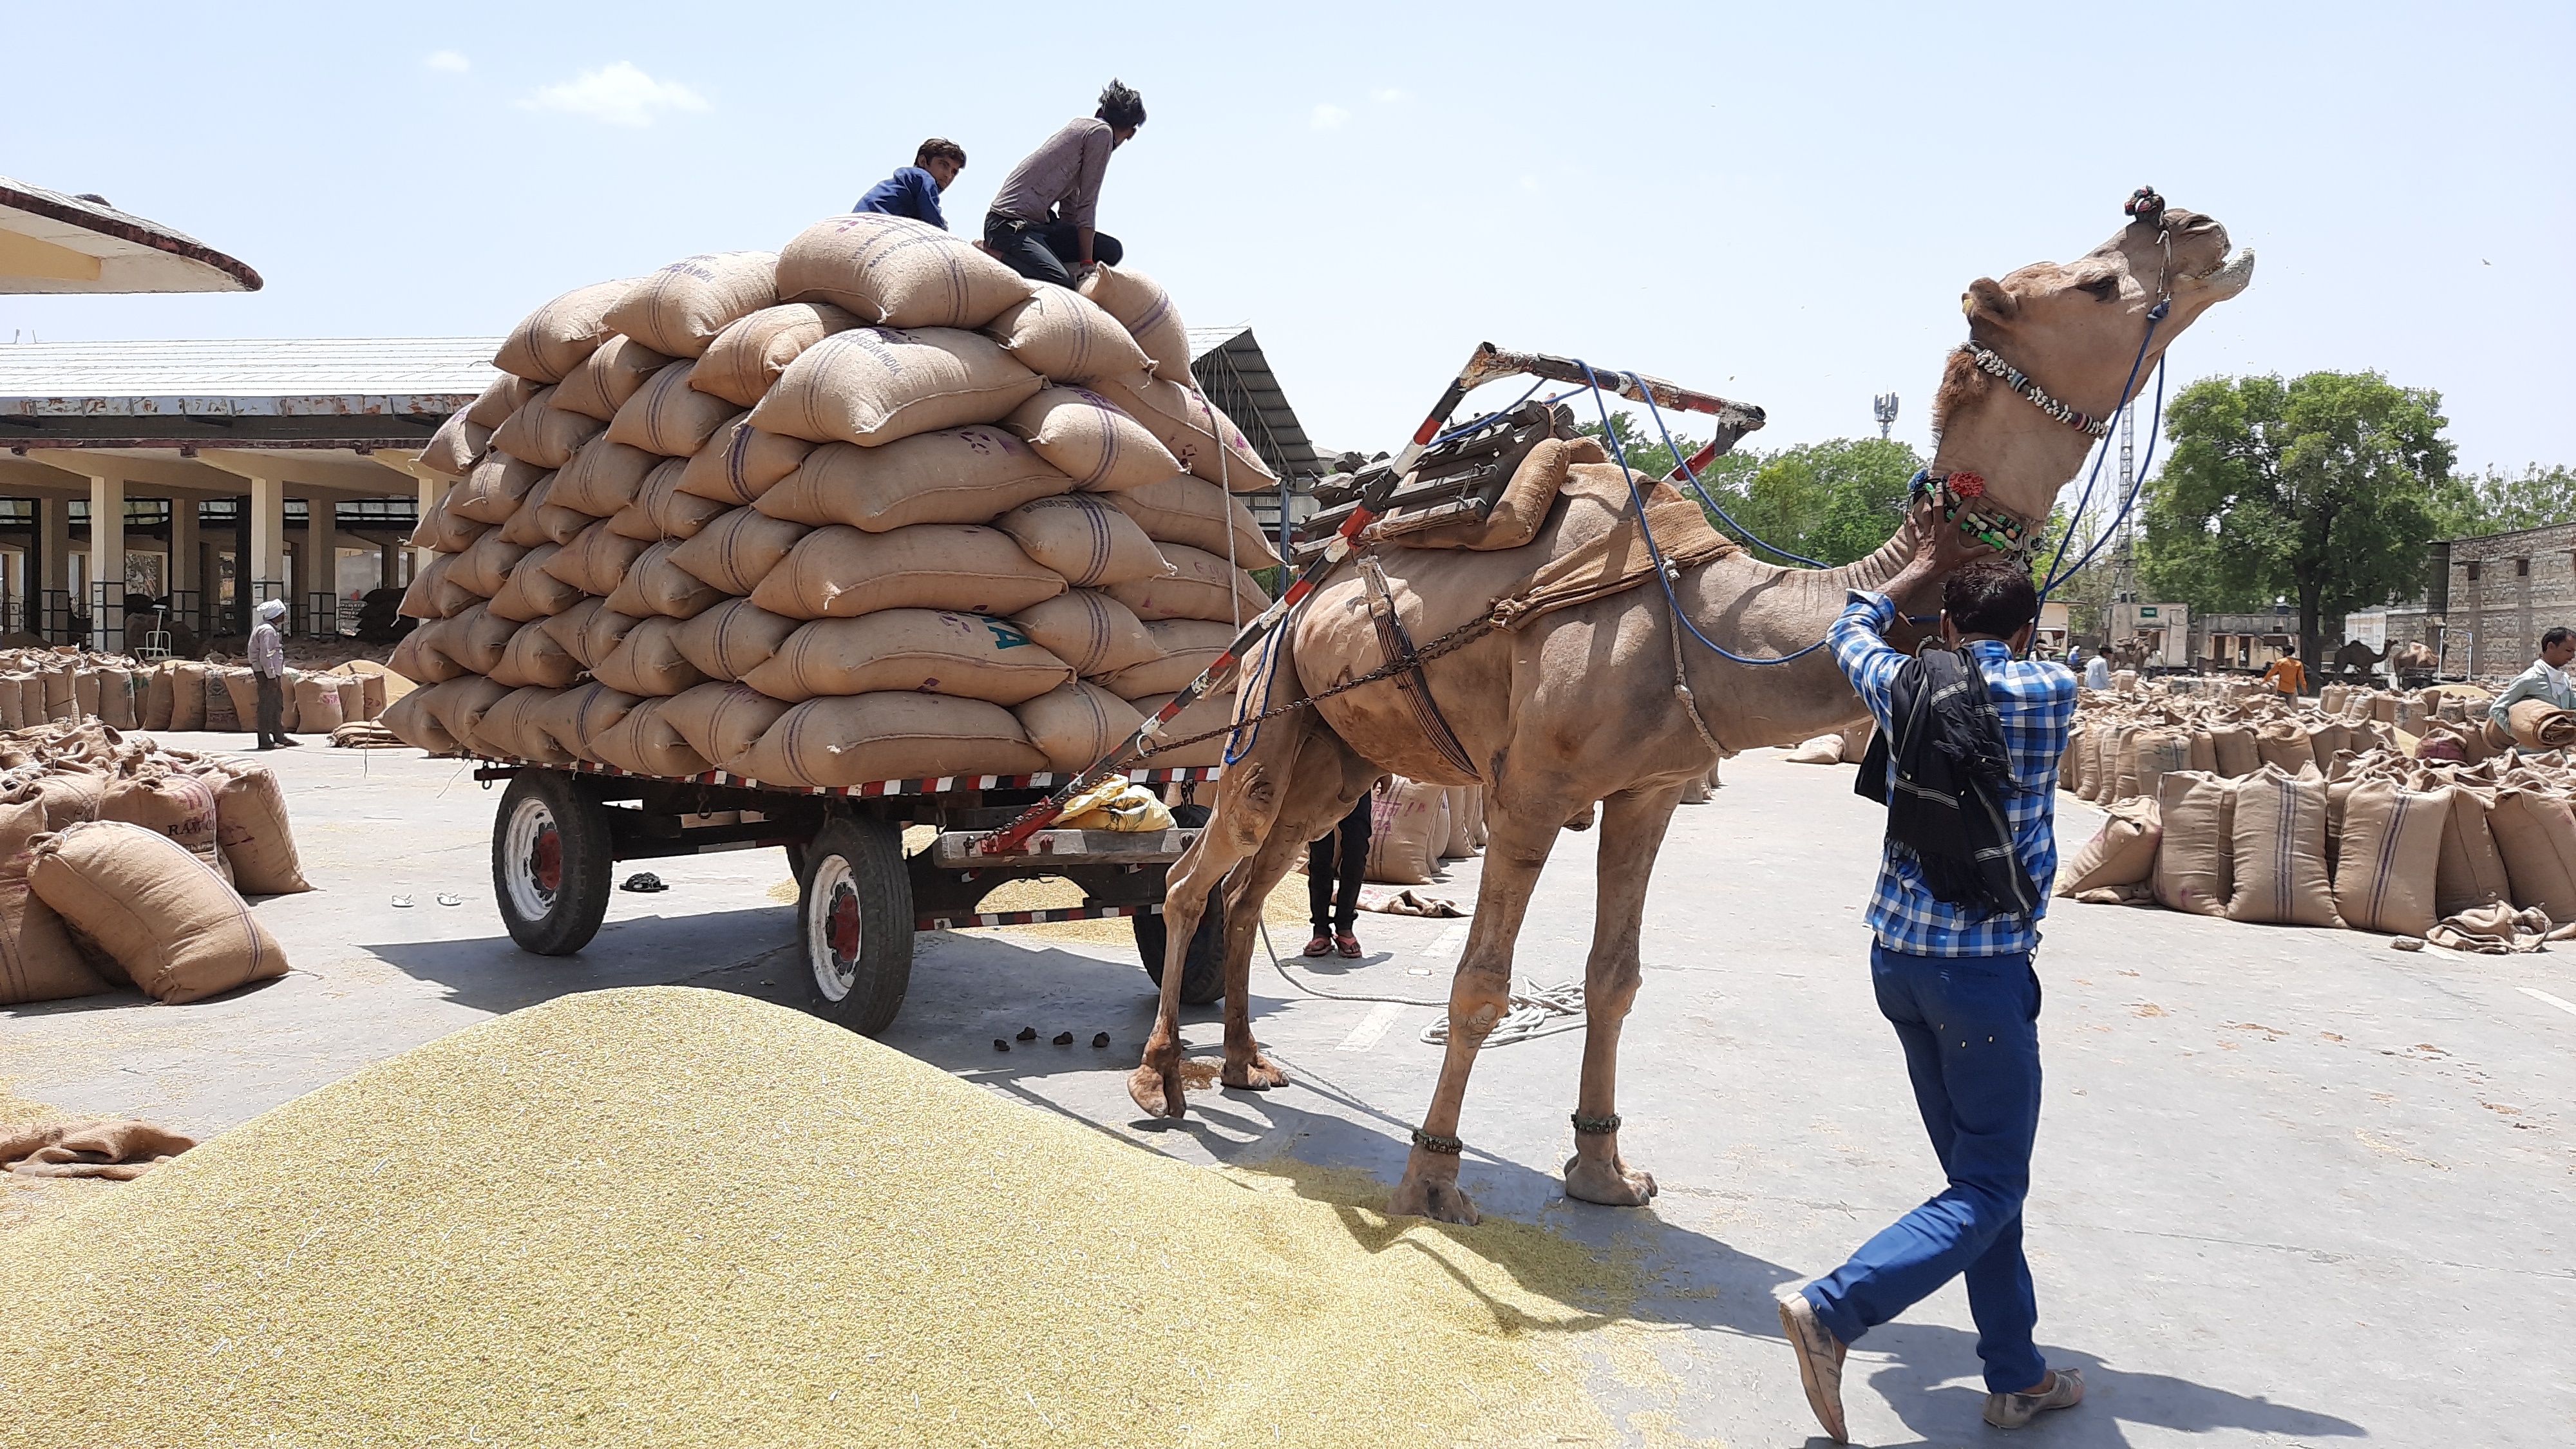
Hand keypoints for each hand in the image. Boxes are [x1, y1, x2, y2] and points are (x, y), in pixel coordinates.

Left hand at [1884, 498, 2000, 613]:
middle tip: (1940, 485)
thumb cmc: (1946, 561)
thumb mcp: (1964, 557)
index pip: (1961, 514)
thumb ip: (1979, 551)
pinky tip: (1907, 512)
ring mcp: (1928, 531)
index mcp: (1950, 530)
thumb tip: (1993, 548)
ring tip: (1927, 494)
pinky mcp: (1920, 537)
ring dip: (1926, 503)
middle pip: (1938, 508)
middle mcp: (1938, 527)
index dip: (1968, 503)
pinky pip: (1914, 526)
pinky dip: (1910, 519)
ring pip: (1926, 514)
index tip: (1973, 492)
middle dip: (1939, 495)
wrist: (1927, 568)